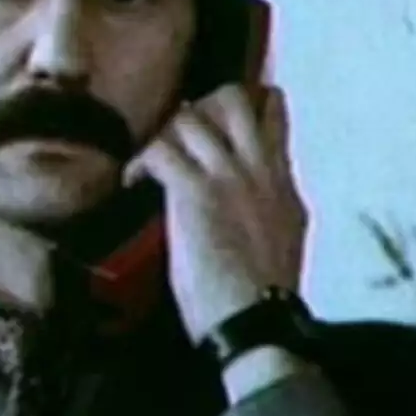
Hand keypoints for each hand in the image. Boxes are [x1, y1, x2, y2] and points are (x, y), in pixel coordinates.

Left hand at [123, 84, 307, 343]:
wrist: (256, 318)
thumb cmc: (265, 294)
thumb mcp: (284, 236)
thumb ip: (268, 205)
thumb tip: (250, 198)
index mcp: (281, 181)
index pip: (272, 112)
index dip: (242, 101)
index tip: (215, 117)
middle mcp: (258, 167)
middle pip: (233, 97)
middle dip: (201, 103)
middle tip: (179, 132)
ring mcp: (227, 175)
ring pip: (191, 116)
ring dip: (165, 135)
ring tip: (153, 161)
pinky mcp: (195, 191)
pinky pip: (159, 151)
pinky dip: (140, 163)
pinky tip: (131, 182)